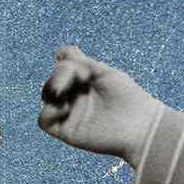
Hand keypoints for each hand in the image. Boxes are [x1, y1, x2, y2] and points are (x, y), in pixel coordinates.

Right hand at [38, 46, 160, 161]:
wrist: (140, 125)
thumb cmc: (128, 97)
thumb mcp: (105, 73)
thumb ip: (82, 63)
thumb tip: (60, 53)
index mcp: (87, 82)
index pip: (65, 68)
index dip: (65, 61)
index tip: (75, 59)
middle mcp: (77, 97)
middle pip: (53, 80)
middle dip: (59, 74)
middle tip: (80, 75)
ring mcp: (71, 113)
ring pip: (46, 97)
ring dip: (52, 88)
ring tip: (66, 89)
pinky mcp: (66, 131)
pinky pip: (43, 120)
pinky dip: (49, 111)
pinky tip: (65, 108)